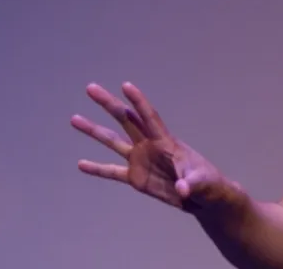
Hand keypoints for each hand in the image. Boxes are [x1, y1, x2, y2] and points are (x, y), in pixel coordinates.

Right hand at [71, 82, 237, 213]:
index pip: (149, 117)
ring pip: (113, 141)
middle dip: (109, 104)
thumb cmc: (207, 184)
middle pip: (126, 120)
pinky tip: (80, 164)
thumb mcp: (201, 182)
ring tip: (74, 118)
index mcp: (166, 142)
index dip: (138, 101)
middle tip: (90, 88)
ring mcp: (141, 160)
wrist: (202, 197)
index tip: (125, 85)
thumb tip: (182, 189)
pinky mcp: (136, 178)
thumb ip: (190, 183)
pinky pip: (112, 171)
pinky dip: (97, 168)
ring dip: (94, 130)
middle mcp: (149, 145)